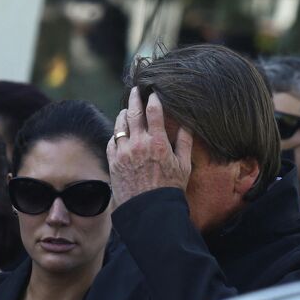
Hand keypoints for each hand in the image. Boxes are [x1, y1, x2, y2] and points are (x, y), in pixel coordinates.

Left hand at [107, 87, 192, 206]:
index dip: (153, 99)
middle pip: (133, 112)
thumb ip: (185, 142)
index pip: (153, 111)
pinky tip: (121, 133)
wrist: (150, 210)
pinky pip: (112, 140)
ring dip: (124, 114)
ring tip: (127, 110)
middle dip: (135, 98)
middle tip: (136, 90)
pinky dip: (116, 133)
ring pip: (120, 124)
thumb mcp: (184, 165)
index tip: (153, 92)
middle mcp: (138, 143)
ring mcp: (123, 152)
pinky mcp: (114, 161)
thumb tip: (186, 124)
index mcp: (157, 142)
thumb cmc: (170, 188)